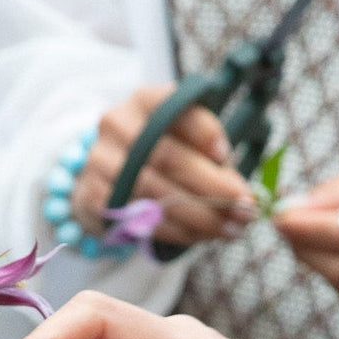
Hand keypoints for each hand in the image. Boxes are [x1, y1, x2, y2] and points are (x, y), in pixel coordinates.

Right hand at [70, 84, 256, 245]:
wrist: (106, 176)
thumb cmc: (156, 155)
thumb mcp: (182, 139)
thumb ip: (210, 156)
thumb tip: (243, 193)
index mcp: (145, 101)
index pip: (176, 110)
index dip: (205, 133)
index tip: (228, 156)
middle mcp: (118, 125)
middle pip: (169, 158)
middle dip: (213, 187)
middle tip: (244, 208)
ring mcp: (100, 161)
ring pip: (156, 194)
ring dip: (199, 216)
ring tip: (230, 229)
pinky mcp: (93, 195)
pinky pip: (139, 218)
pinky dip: (174, 231)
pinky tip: (199, 237)